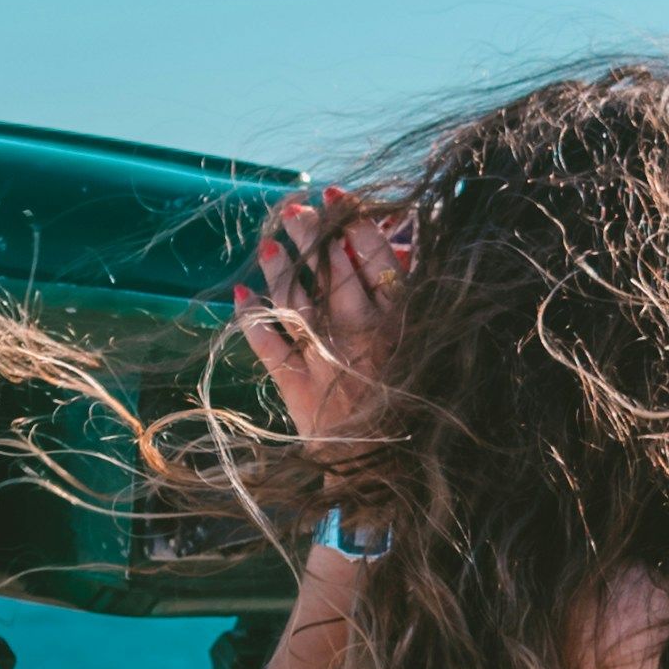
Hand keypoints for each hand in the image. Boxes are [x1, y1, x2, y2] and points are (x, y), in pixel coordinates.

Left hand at [236, 191, 405, 453]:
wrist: (391, 472)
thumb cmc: (418, 402)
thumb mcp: (427, 343)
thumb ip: (414, 296)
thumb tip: (406, 243)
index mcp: (400, 320)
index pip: (375, 257)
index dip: (353, 220)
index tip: (337, 195)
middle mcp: (362, 334)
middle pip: (331, 270)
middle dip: (311, 235)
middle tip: (295, 211)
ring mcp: (327, 358)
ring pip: (297, 300)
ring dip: (279, 268)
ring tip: (268, 243)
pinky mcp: (298, 387)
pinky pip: (268, 346)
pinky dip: (251, 319)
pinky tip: (240, 295)